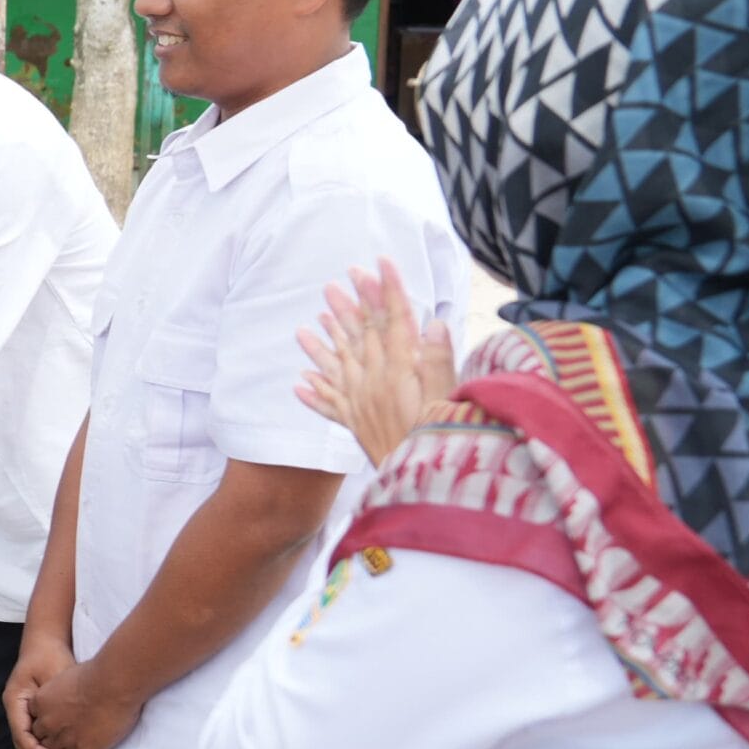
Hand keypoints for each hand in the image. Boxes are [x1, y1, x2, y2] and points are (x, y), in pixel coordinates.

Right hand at [4, 635, 81, 748]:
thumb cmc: (50, 656)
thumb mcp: (55, 674)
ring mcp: (23, 718)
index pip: (22, 735)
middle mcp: (15, 713)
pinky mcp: (34, 721)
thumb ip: (57, 700)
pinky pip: (39, 745)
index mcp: (15, 701)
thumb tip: (65, 728)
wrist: (46, 644)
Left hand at [26, 657, 143, 748]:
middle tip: (64, 742)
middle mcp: (47, 721)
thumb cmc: (98, 673)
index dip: (47, 724)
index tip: (58, 723)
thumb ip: (63, 691)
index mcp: (41, 701)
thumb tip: (71, 695)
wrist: (114, 683)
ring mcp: (62, 737)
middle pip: (41, 739)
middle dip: (51, 741)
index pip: (35, 719)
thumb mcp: (69, 676)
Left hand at [295, 257, 454, 466]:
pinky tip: (298, 382)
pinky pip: (329, 406)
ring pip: (338, 366)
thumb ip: (439, 362)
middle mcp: (375, 382)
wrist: (417, 484)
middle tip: (332, 283)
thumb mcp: (450, 400)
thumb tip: (433, 323)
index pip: (393, 322)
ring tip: (306, 324)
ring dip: (322, 343)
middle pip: (360, 337)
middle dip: (348, 307)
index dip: (386, 291)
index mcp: (402, 371)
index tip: (377, 264)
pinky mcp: (355, 425)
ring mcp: (361, 404)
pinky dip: (313, 394)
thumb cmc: (439, 441)